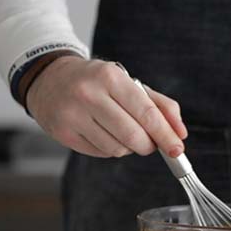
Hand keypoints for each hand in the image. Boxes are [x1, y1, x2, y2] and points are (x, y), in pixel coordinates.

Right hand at [27, 57, 186, 157]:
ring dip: (129, 148)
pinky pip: (101, 153)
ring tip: (124, 133)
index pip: (146, 113)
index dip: (166, 134)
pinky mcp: (63, 133)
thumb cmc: (98, 83)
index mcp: (110, 77)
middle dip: (149, 145)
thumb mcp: (130, 84)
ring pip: (117, 148)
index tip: (177, 148)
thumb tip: (180, 132)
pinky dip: (111, 149)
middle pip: (133, 135)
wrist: (50, 79)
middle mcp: (89, 94)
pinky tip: (105, 134)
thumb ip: (160, 105)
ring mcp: (73, 115)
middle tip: (151, 143)